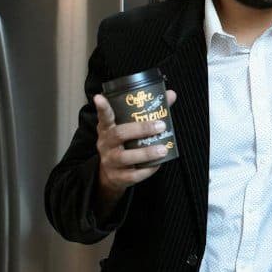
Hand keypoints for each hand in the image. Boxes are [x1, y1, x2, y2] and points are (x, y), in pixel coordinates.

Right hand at [93, 89, 177, 210]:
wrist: (110, 176)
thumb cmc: (124, 145)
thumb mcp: (129, 129)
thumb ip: (148, 113)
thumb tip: (171, 94)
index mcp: (107, 129)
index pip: (104, 116)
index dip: (102, 108)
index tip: (100, 98)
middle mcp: (106, 144)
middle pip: (119, 134)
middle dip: (141, 129)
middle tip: (161, 125)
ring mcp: (110, 161)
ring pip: (126, 157)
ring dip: (146, 153)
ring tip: (163, 149)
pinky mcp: (117, 177)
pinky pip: (132, 175)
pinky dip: (147, 170)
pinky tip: (158, 164)